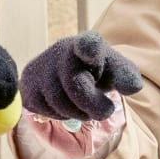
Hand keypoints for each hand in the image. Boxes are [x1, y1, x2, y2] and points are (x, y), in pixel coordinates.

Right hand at [20, 33, 141, 122]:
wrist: (71, 75)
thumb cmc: (99, 74)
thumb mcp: (118, 74)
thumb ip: (128, 78)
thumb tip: (132, 87)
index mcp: (89, 44)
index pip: (88, 44)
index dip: (88, 48)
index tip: (88, 47)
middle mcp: (61, 50)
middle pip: (75, 86)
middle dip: (92, 106)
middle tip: (104, 111)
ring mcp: (41, 65)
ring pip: (58, 102)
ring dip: (76, 113)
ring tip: (83, 107)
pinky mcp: (27, 83)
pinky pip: (43, 109)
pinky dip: (58, 114)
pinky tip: (65, 106)